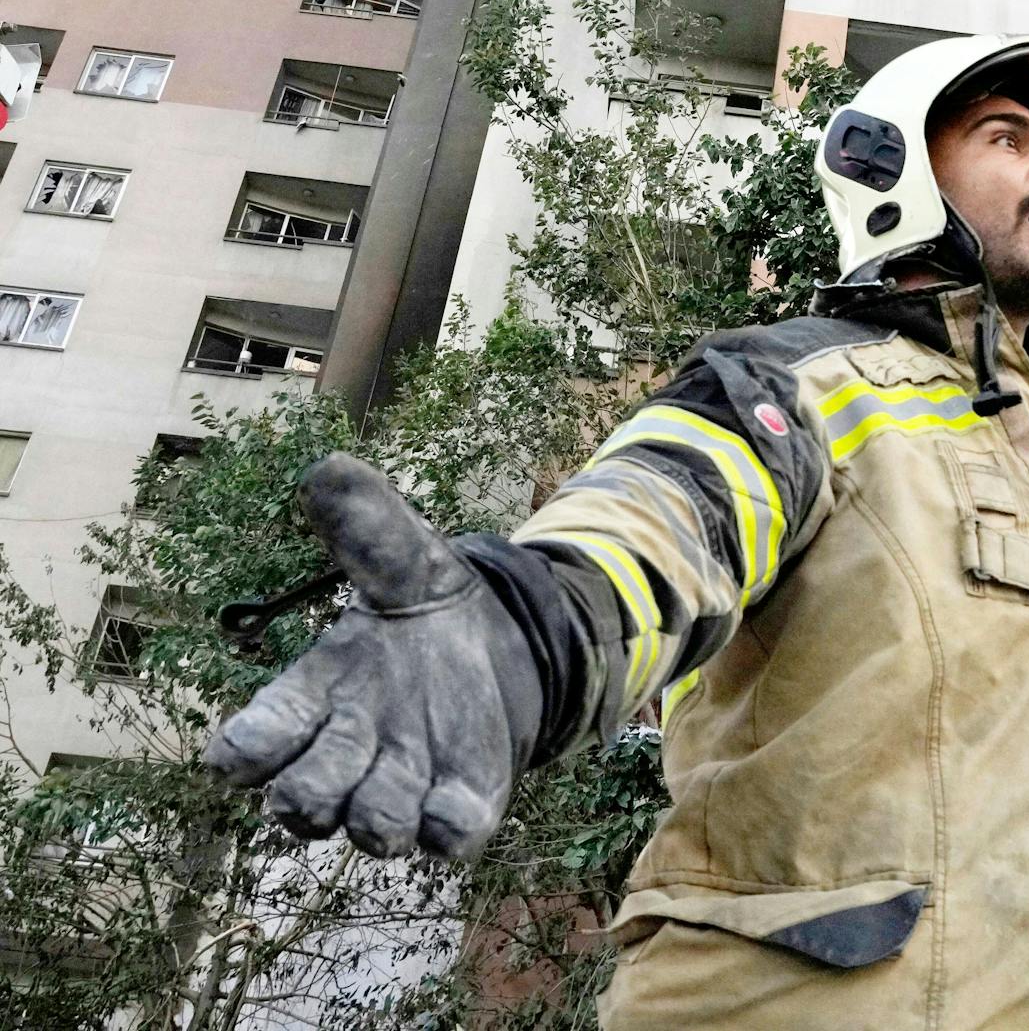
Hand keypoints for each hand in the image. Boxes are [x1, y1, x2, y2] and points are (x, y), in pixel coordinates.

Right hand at [203, 455, 541, 859]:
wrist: (510, 645)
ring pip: (373, 829)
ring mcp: (404, 786)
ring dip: (383, 809)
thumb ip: (367, 527)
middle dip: (310, 793)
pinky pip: (446, 841)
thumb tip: (327, 467)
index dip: (244, 750)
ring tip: (411, 760)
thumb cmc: (431, 611)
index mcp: (316, 696)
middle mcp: (348, 753)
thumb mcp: (406, 560)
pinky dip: (449, 828)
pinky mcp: (460, 807)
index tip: (239, 748)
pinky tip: (457, 803)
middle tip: (343, 750)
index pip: (251, 743)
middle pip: (301, 802)